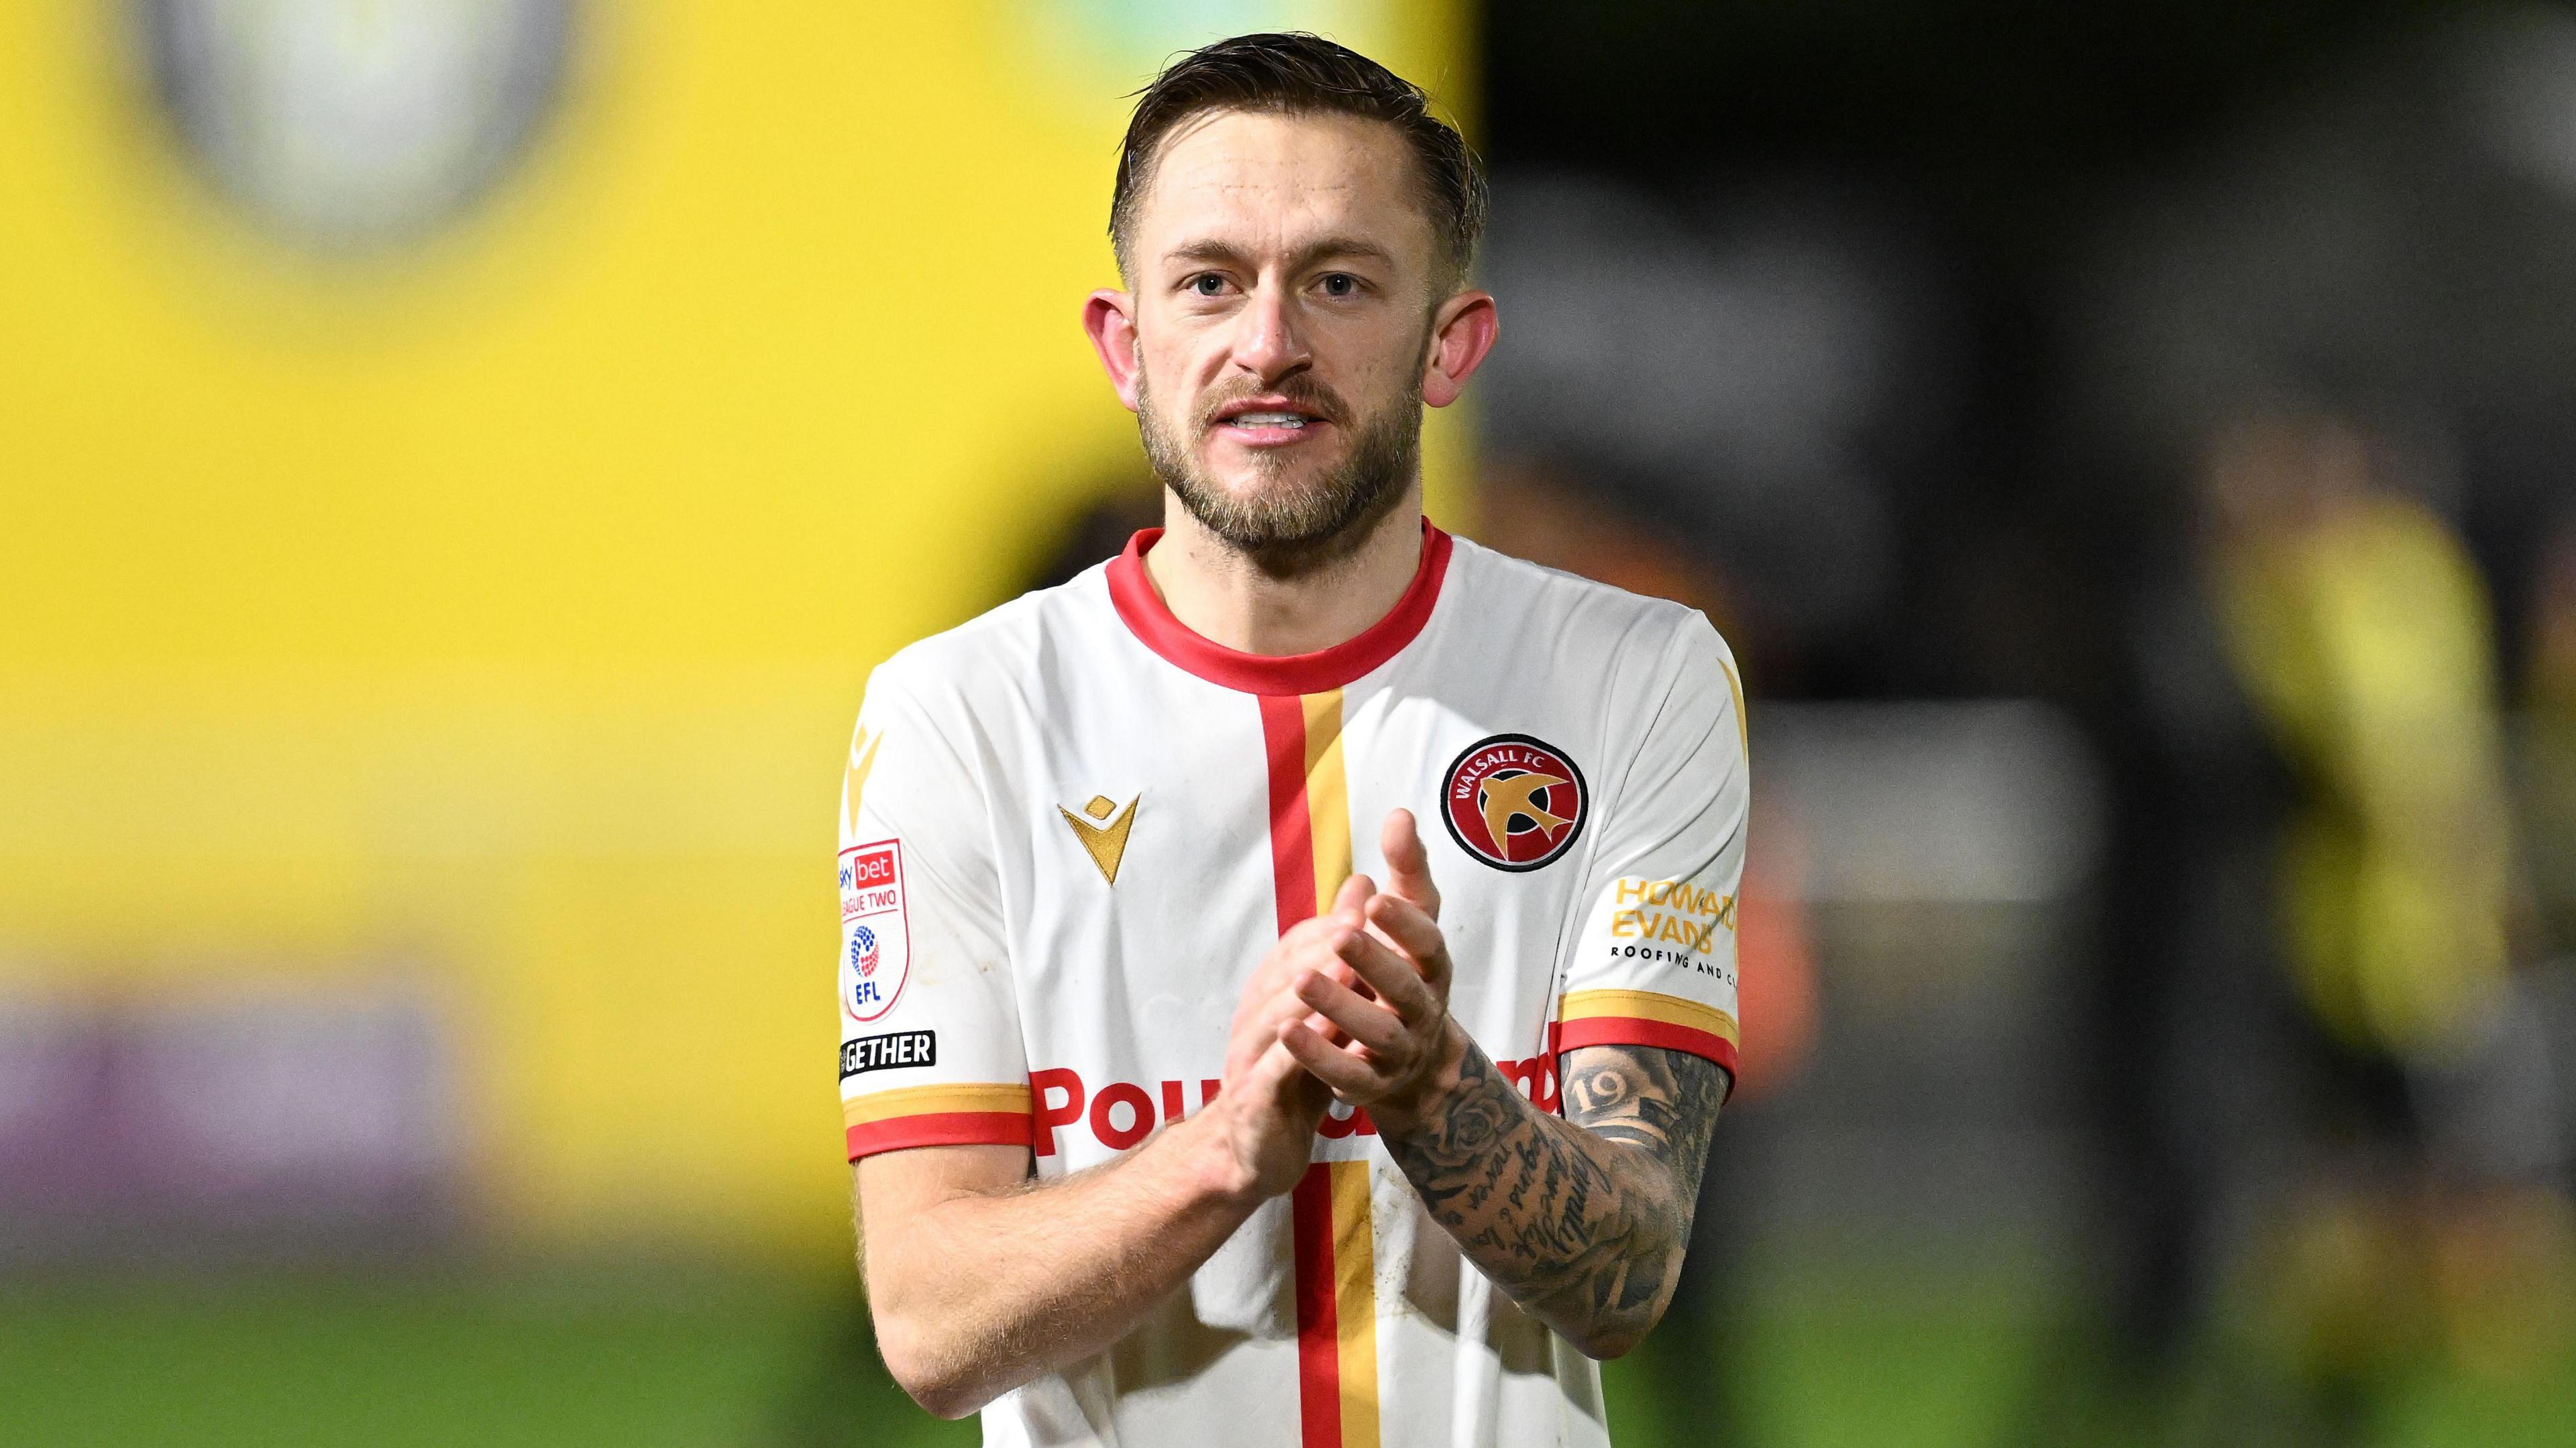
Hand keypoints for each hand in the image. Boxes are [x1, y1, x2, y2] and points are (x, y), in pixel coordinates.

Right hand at [1204, 878, 1372, 1199]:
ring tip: (1347, 966)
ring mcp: (1249, 1057)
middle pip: (1285, 973)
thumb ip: (1341, 957)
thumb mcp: (1324, 1017)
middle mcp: (1256, 1018)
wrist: (1255, 1151)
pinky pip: (1276, 1068)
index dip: (1331, 923)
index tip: (1371, 899)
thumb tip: (1363, 884)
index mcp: (1270, 996)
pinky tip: (1322, 1030)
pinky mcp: (1253, 1098)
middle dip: (1322, 945)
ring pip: (1277, 1014)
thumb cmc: (1296, 1075)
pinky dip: (1297, 1047)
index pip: (1295, 948)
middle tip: (1361, 922)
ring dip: (1310, 988)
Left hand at [1277, 810, 1462, 1128]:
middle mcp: (1423, 1010)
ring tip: (1300, 980)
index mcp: (1433, 967)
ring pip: (1377, 1034)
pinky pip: (1347, 1074)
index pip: (1428, 943)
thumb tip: (1399, 814)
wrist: (1413, 1062)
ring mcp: (1400, 1051)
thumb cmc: (1404, 971)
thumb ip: (1405, 870)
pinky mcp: (1371, 1085)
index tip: (1376, 900)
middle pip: (1405, 989)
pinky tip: (1286, 1032)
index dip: (1406, 924)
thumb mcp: (1409, 921)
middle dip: (1374, 961)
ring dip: (1340, 1007)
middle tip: (1339, 935)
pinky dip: (1319, 1056)